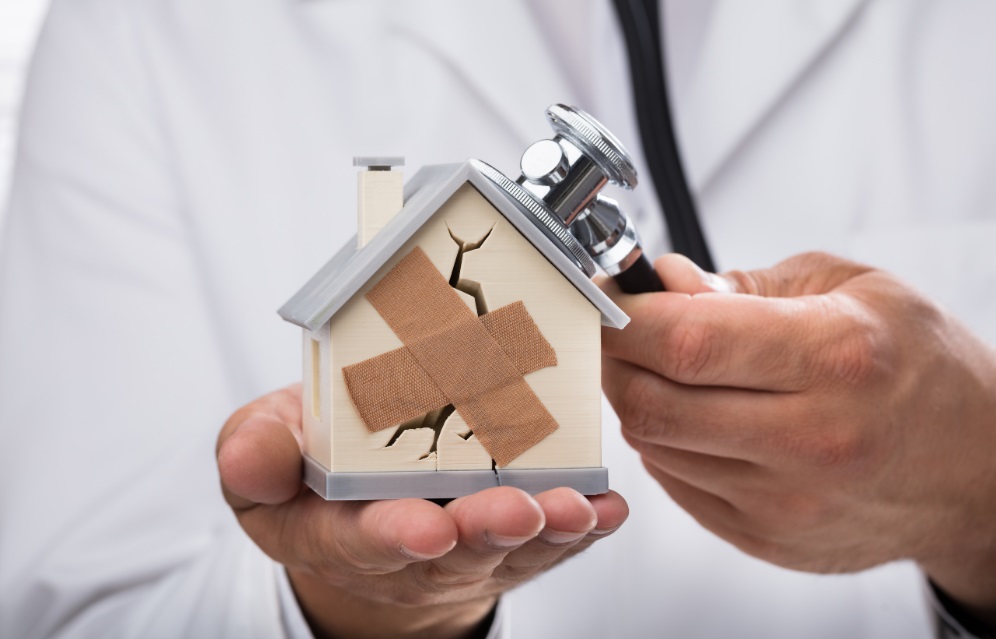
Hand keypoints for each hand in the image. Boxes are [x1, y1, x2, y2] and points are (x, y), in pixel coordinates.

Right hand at [216, 386, 627, 638]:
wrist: (364, 492)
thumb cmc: (316, 458)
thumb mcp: (265, 449)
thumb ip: (254, 453)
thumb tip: (248, 460)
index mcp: (336, 528)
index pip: (362, 541)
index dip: (392, 536)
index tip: (426, 528)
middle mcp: (409, 547)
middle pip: (452, 551)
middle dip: (486, 533)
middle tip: (517, 513)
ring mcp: (467, 544)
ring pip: (511, 549)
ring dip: (547, 531)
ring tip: (577, 509)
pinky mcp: (513, 533)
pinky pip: (551, 538)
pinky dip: (584, 525)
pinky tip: (608, 507)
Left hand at [600, 252, 995, 624]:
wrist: (975, 468)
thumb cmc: (919, 368)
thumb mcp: (850, 288)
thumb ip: (743, 285)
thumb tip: (661, 284)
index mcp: (834, 358)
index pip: (685, 340)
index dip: (625, 316)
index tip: (609, 297)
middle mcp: (809, 439)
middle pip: (651, 401)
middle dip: (614, 357)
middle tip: (621, 330)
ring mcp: (785, 501)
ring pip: (653, 444)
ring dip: (637, 398)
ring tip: (666, 368)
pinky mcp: (766, 537)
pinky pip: (674, 483)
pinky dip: (665, 442)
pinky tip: (694, 414)